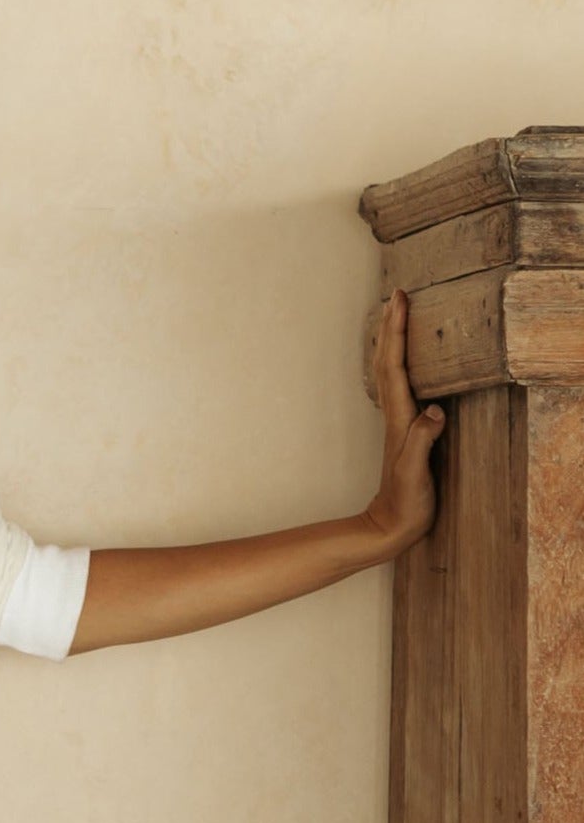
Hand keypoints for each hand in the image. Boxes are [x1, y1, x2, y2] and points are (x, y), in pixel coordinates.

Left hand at [363, 286, 444, 556]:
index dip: (397, 333)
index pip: (396, 367)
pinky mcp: (407, 431)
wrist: (390, 527)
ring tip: (398, 314)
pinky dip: (400, 364)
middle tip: (397, 294)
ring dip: (392, 340)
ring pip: (390, 371)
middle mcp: (396, 415)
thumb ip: (423, 441)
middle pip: (387, 362)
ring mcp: (399, 422)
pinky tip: (406, 359)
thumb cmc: (404, 503)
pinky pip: (401, 386)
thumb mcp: (414, 473)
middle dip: (391, 326)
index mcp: (399, 418)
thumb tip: (435, 410)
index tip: (399, 300)